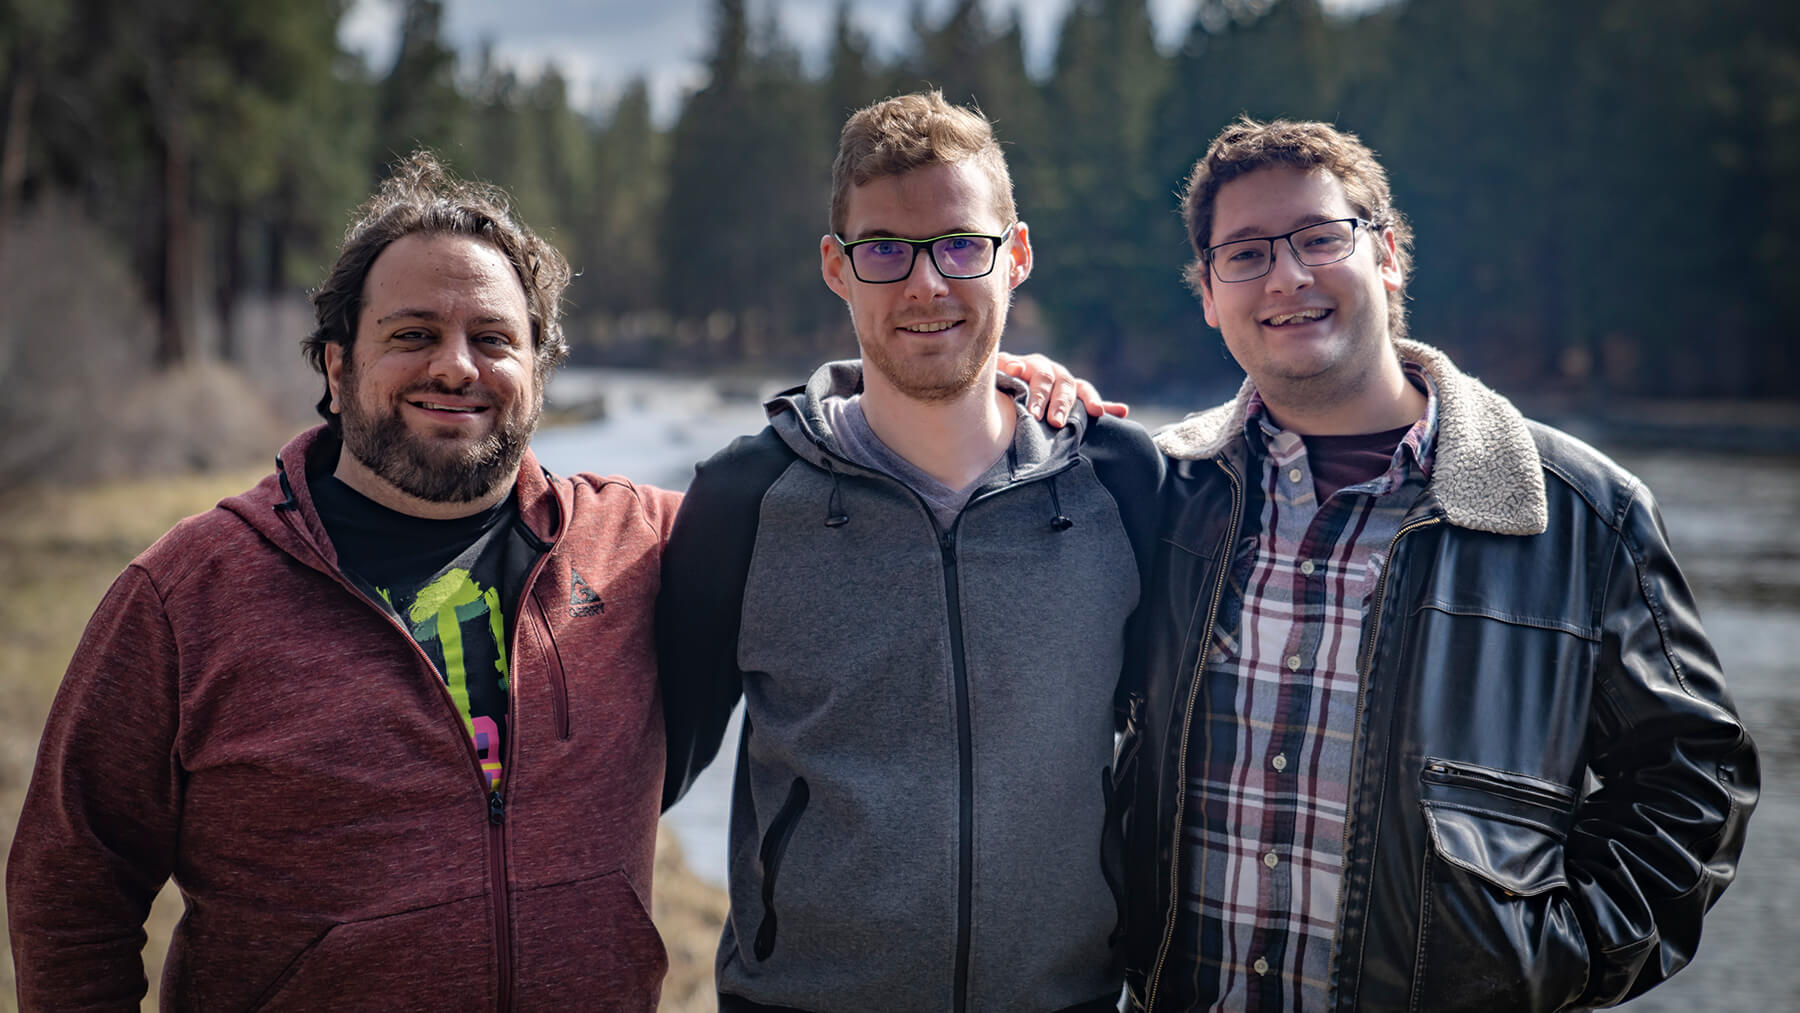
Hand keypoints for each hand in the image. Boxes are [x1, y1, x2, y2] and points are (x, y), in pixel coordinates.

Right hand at [996, 351, 1128, 426]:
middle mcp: (1053, 372)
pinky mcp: (1008, 363)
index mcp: (1066, 384)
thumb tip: (1124, 412)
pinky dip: (1013, 365)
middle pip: (1063, 385)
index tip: (1098, 412)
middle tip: (1057, 423)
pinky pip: (1010, 362)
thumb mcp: (1059, 408)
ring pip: (1041, 377)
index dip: (1091, 399)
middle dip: (1061, 404)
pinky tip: (1013, 370)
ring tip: (1034, 414)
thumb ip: (1086, 411)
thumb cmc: (1036, 401)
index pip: (1083, 389)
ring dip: (1039, 395)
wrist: (1003, 387)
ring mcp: (1031, 366)